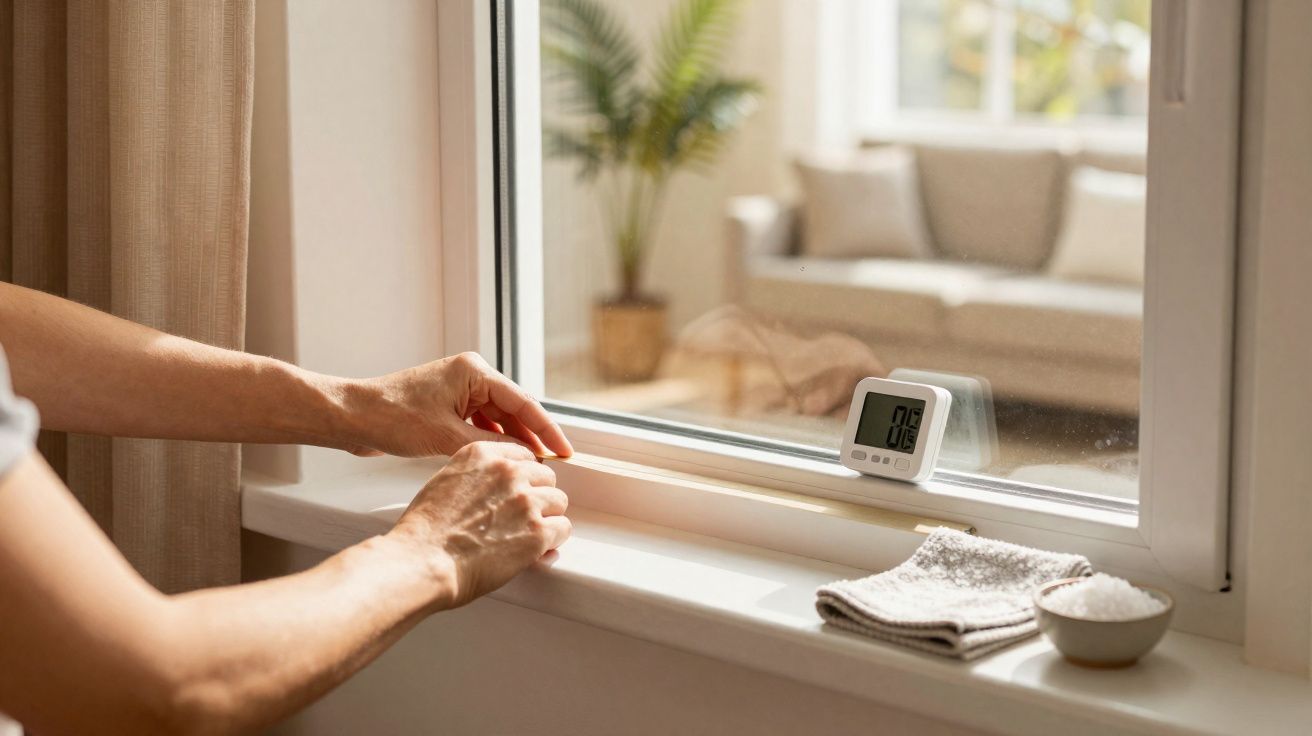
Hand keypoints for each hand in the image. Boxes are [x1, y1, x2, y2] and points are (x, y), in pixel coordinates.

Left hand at [338, 352, 572, 458]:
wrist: (353, 417)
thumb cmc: (392, 418)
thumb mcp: (446, 437)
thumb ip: (488, 446)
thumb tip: (522, 458)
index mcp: (474, 372)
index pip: (522, 402)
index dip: (547, 429)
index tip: (565, 450)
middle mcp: (470, 376)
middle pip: (513, 408)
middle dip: (533, 436)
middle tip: (555, 463)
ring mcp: (458, 390)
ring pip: (498, 418)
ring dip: (513, 441)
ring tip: (532, 466)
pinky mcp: (447, 405)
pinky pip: (480, 423)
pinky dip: (493, 441)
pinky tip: (503, 460)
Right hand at [390, 442, 571, 608]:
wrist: (422, 561)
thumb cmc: (426, 531)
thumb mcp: (446, 482)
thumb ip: (478, 477)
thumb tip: (498, 491)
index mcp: (483, 454)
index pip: (523, 455)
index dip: (524, 478)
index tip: (521, 491)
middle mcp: (508, 471)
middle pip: (545, 476)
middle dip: (537, 496)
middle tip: (522, 517)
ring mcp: (525, 500)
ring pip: (558, 501)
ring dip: (547, 518)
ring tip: (528, 534)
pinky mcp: (537, 531)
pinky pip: (563, 529)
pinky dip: (553, 541)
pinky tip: (537, 549)